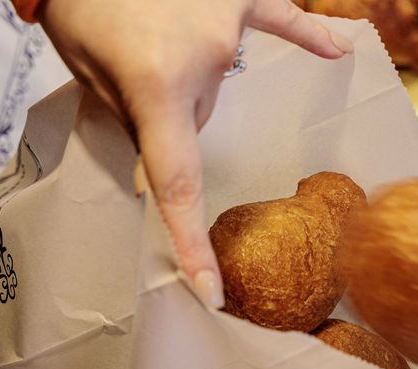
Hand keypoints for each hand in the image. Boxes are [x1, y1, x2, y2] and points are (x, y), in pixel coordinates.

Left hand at [39, 0, 350, 306]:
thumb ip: (134, 115)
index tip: (210, 292)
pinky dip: (306, 35)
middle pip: (198, 116)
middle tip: (132, 66)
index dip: (190, 242)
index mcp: (156, 87)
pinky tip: (338, 52)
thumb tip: (170, 150)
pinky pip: (279, 18)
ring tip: (150, 27)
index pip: (176, 183)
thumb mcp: (87, 69)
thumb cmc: (79, 5)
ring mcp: (227, 26)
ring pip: (217, 79)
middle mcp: (204, 60)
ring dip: (188, 68)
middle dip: (168, 106)